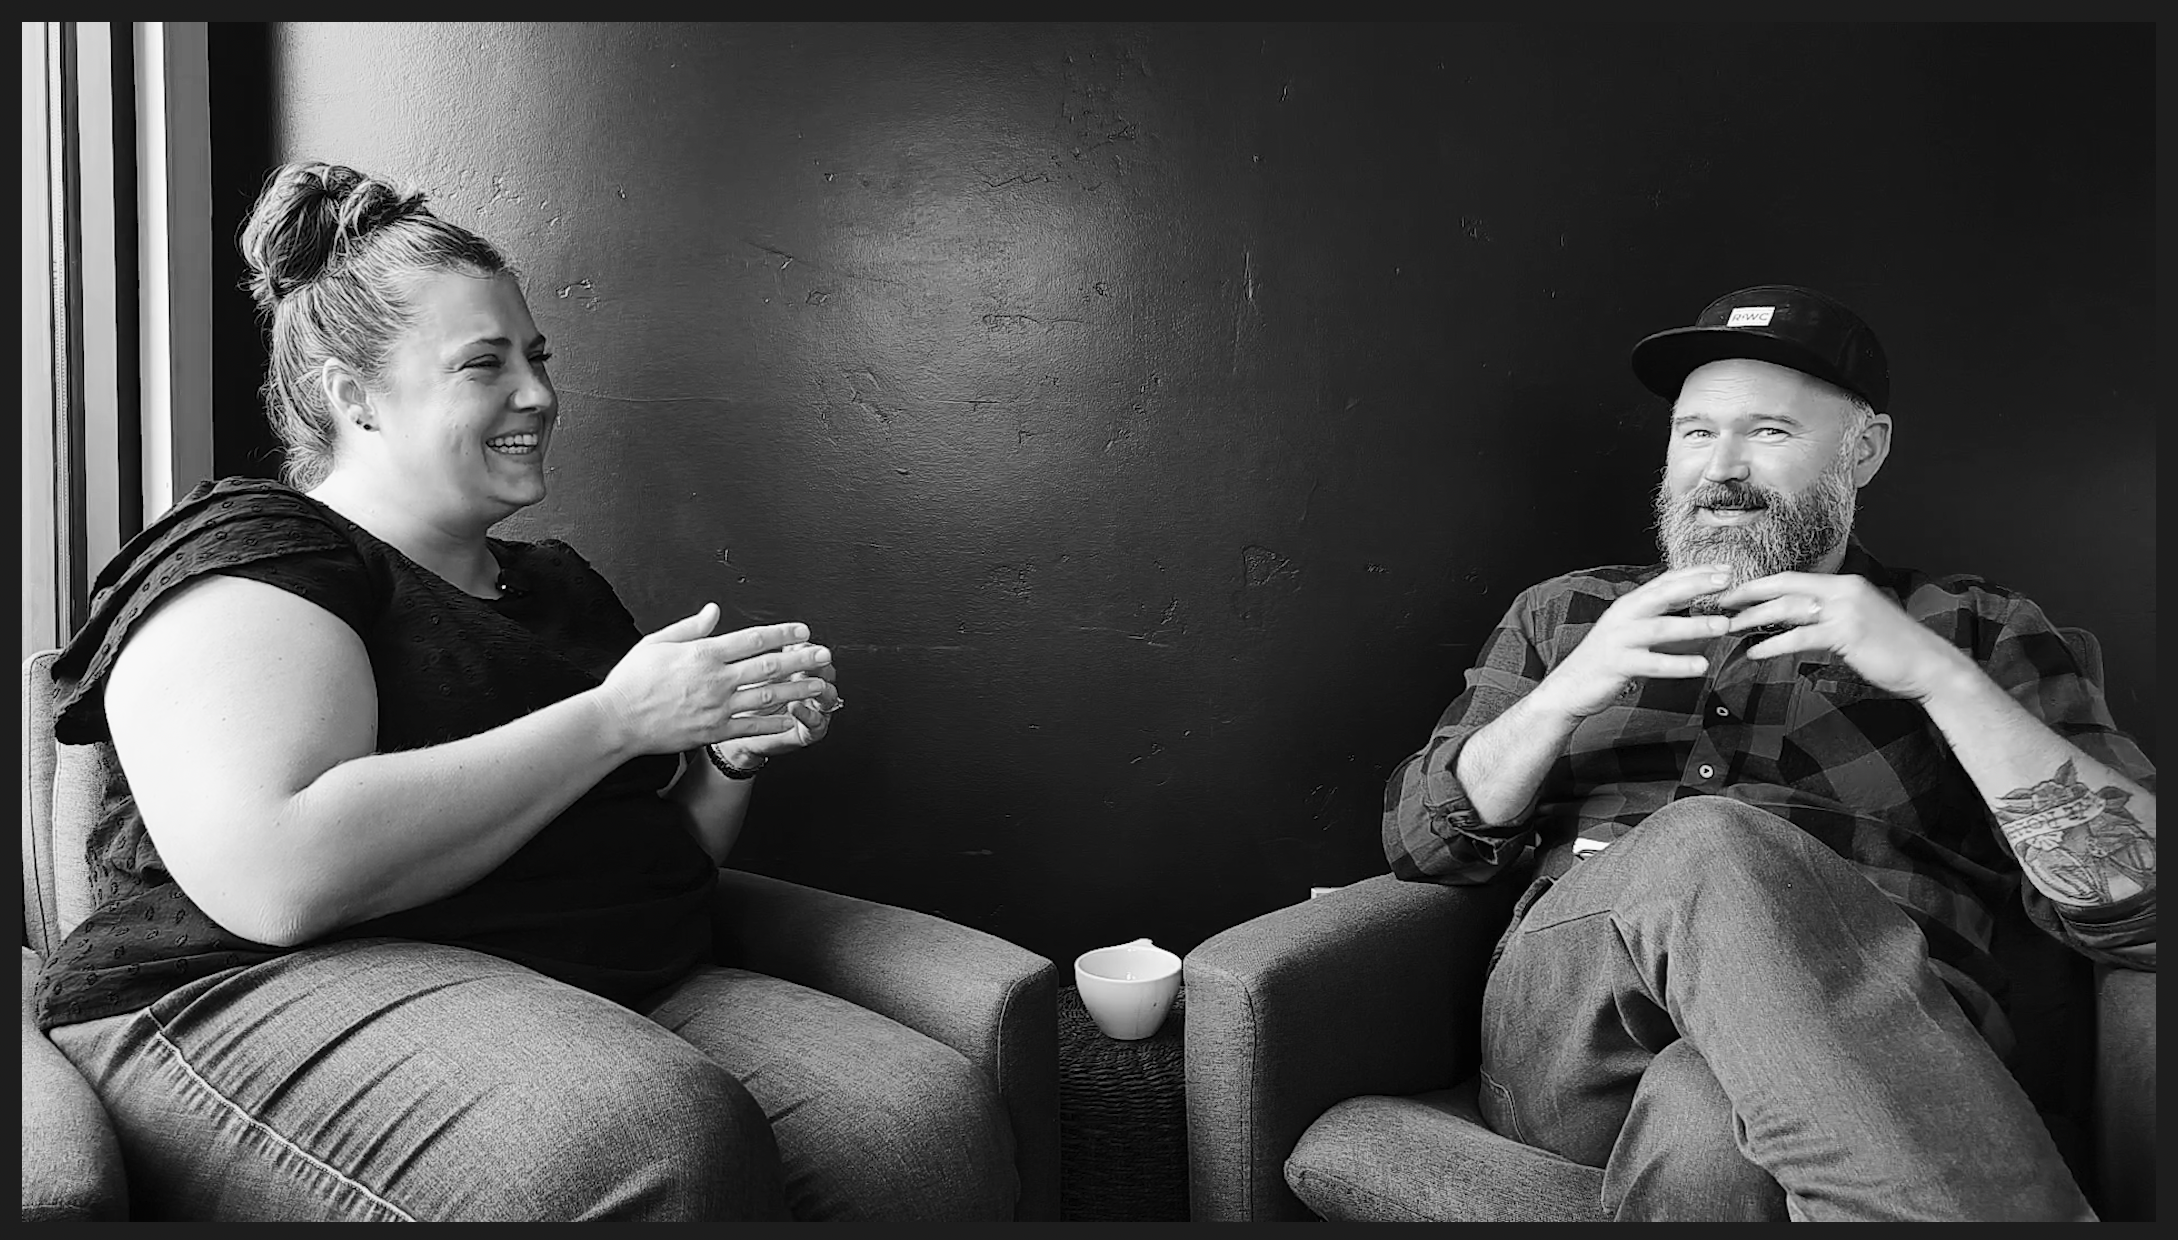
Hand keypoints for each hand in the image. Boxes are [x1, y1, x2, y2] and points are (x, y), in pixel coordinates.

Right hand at [594, 604, 832, 754]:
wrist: (617, 720)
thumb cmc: (633, 681)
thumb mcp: (657, 643)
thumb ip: (690, 627)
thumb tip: (714, 610)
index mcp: (703, 654)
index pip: (752, 639)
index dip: (781, 633)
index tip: (802, 630)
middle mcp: (715, 679)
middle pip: (768, 666)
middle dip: (801, 659)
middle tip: (825, 655)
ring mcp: (717, 707)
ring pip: (767, 696)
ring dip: (797, 690)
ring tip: (820, 685)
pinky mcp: (714, 731)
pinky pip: (752, 727)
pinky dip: (775, 723)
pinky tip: (794, 718)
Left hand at [719, 644, 841, 764]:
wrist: (737, 734)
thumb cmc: (743, 701)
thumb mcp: (751, 674)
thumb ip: (758, 657)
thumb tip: (758, 636)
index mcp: (797, 669)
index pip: (809, 653)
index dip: (804, 647)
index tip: (796, 642)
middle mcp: (809, 687)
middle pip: (825, 671)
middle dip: (820, 664)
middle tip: (814, 658)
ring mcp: (813, 709)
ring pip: (828, 695)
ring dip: (819, 687)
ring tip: (807, 683)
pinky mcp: (810, 731)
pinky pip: (816, 722)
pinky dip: (807, 713)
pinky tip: (795, 706)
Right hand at [1529, 564, 1734, 722]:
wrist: (1568, 687)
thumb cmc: (1608, 659)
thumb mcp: (1635, 634)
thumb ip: (1665, 624)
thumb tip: (1706, 621)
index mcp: (1630, 605)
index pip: (1665, 581)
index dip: (1695, 573)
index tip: (1726, 568)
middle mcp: (1623, 616)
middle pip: (1663, 594)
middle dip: (1696, 584)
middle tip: (1728, 580)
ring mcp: (1619, 639)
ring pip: (1660, 628)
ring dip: (1694, 625)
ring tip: (1723, 625)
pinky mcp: (1617, 665)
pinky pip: (1652, 663)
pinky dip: (1677, 664)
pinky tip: (1701, 666)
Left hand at [1717, 572, 1974, 699]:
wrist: (1929, 666)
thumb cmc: (1892, 649)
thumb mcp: (1858, 623)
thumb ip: (1830, 616)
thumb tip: (1798, 620)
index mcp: (1844, 585)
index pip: (1791, 579)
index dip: (1758, 585)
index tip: (1732, 591)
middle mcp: (1843, 590)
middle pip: (1783, 588)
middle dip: (1747, 595)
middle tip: (1718, 604)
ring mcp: (1845, 610)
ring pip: (1787, 610)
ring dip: (1753, 620)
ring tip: (1728, 629)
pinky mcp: (1846, 633)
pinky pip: (1800, 638)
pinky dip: (1773, 645)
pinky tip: (1754, 653)